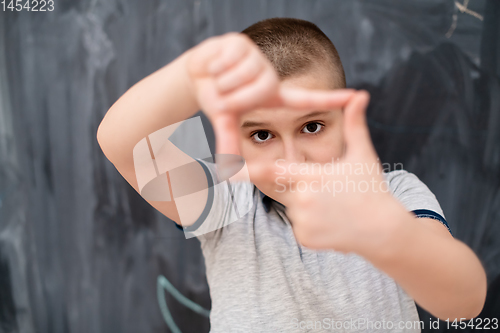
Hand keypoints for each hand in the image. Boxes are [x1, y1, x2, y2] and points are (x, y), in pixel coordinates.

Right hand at [186, 32, 355, 154]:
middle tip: (224, 93)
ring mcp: (256, 57)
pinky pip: (228, 60)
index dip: (331, 98)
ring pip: (240, 76)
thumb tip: (226, 172)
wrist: (195, 74)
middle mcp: (269, 76)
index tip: (357, 96)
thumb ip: (229, 143)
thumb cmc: (216, 98)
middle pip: (255, 91)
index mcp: (273, 95)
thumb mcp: (225, 121)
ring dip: (221, 82)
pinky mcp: (241, 42)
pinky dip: (214, 66)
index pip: (306, 99)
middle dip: (231, 97)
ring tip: (219, 78)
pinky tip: (214, 64)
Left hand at [257, 91, 409, 252]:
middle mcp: (301, 200)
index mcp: (311, 176)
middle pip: (284, 186)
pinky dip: (310, 222)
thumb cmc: (372, 189)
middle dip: (300, 184)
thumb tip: (361, 94)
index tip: (223, 168)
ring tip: (334, 207)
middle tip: (328, 190)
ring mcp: (302, 221)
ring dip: (306, 204)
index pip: (270, 171)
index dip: (246, 169)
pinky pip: (298, 225)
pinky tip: (333, 221)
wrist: (383, 231)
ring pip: (292, 206)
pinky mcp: (304, 238)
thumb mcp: (362, 155)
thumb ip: (355, 124)